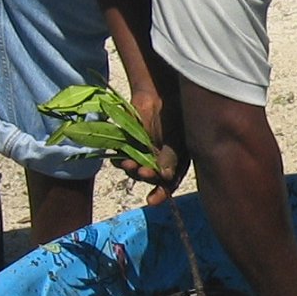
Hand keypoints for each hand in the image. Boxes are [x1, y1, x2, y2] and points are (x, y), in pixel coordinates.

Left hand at [118, 85, 188, 204]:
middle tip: (142, 172)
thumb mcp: (178, 139)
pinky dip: (119, 161)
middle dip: (146, 178)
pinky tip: (119, 159)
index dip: (161, 194)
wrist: (158, 94)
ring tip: (128, 164)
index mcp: (176, 163)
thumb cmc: (175, 116)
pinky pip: (122, 159)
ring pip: (135, 171)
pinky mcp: (130, 146)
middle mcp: (160, 162)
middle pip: (151, 178)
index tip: (152, 201)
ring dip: (131, 170)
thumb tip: (164, 177)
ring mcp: (144, 154)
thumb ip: (171, 158)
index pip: (169, 183)